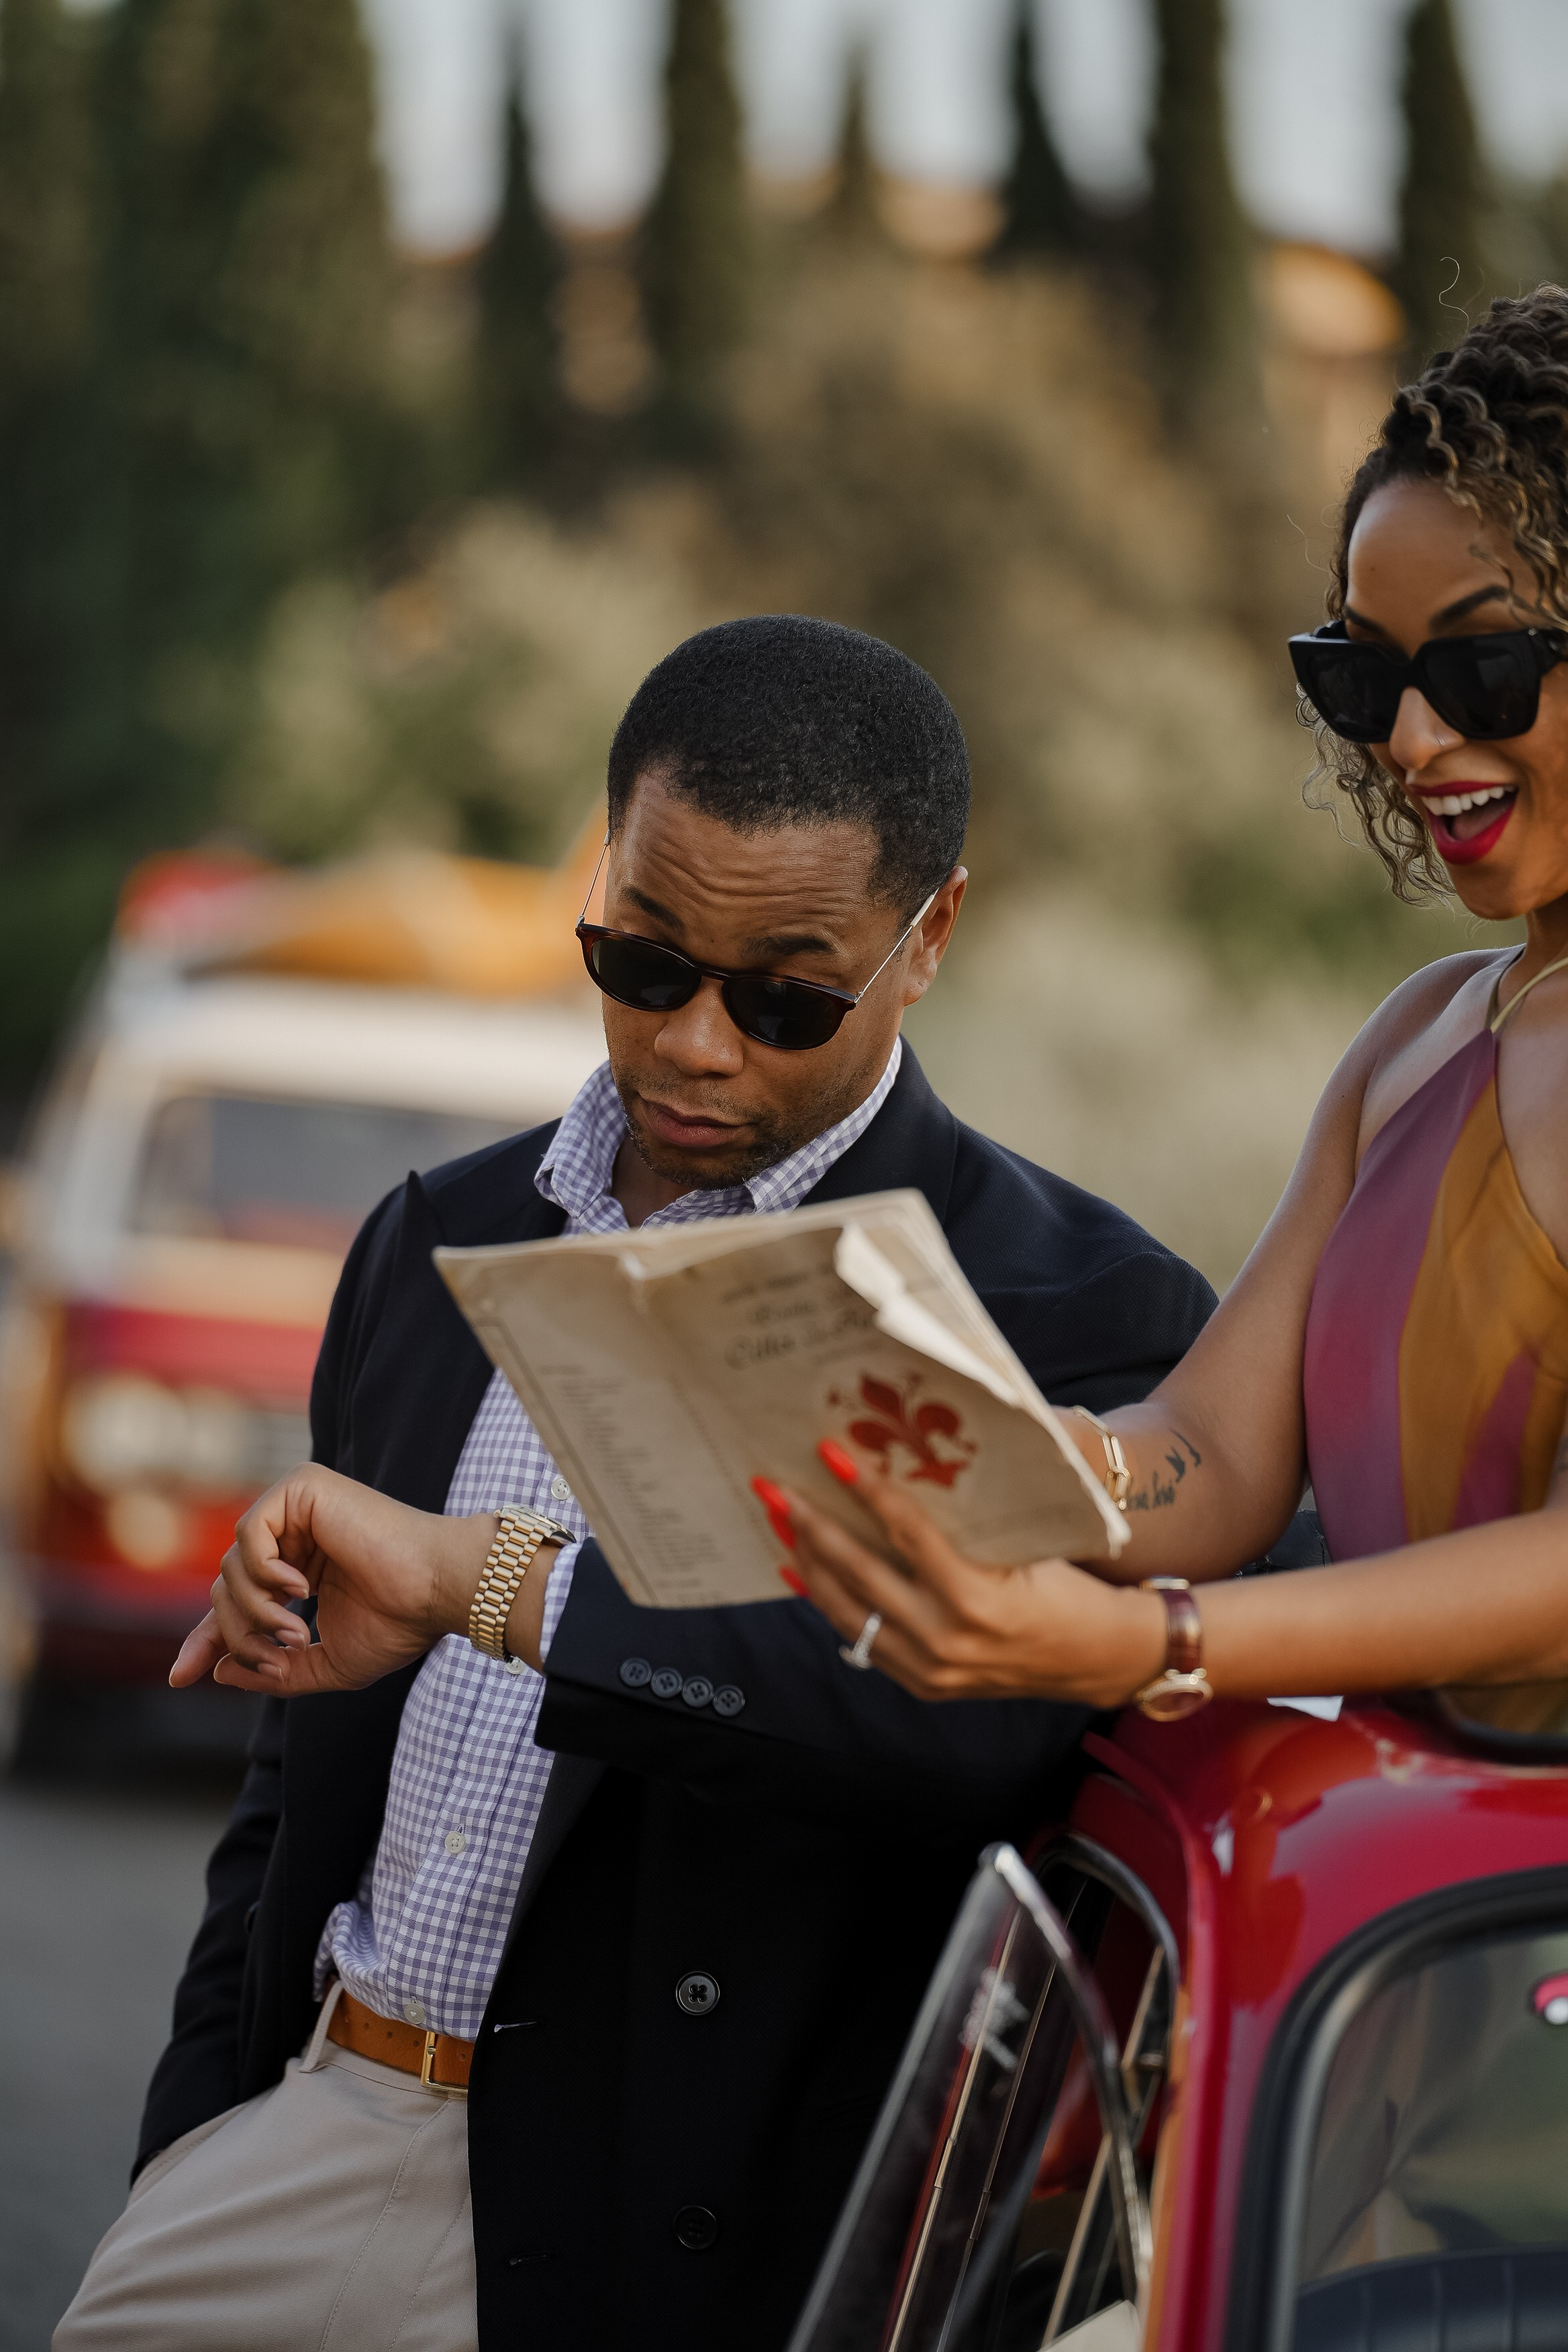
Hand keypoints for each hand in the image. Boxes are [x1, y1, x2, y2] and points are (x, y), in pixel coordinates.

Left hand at [168, 1463, 553, 1696]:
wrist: (437, 1589)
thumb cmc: (399, 1623)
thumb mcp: (326, 1664)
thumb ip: (273, 1672)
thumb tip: (218, 1672)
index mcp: (301, 1571)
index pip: (236, 1601)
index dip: (207, 1639)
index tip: (181, 1677)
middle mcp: (295, 1535)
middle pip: (227, 1588)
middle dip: (237, 1634)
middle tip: (277, 1655)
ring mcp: (297, 1509)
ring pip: (232, 1566)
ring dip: (254, 1611)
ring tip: (296, 1631)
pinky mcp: (303, 1487)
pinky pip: (250, 1534)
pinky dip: (264, 1572)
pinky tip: (301, 1589)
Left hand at [760, 1447, 1166, 1707]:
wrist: (1103, 1658)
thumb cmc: (1073, 1586)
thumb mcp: (1028, 1545)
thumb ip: (971, 1519)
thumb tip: (911, 1459)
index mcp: (979, 1598)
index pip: (907, 1532)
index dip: (866, 1488)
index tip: (829, 1452)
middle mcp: (947, 1639)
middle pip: (859, 1574)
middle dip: (809, 1526)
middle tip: (773, 1487)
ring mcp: (932, 1669)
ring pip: (847, 1611)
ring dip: (808, 1563)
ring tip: (779, 1522)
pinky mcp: (925, 1684)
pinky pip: (860, 1640)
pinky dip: (829, 1604)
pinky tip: (803, 1573)